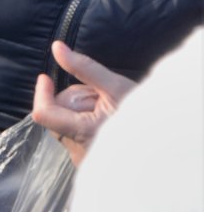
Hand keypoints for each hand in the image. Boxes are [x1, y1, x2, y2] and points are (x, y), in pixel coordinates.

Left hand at [32, 41, 135, 165]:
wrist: (169, 142)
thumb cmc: (147, 115)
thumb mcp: (117, 87)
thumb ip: (84, 68)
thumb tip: (57, 48)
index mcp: (83, 132)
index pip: (43, 113)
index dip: (42, 93)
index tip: (47, 78)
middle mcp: (79, 151)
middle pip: (56, 116)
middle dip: (72, 102)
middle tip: (100, 98)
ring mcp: (84, 160)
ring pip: (65, 127)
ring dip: (80, 114)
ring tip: (109, 112)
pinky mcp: (89, 164)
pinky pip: (76, 138)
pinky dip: (86, 126)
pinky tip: (108, 125)